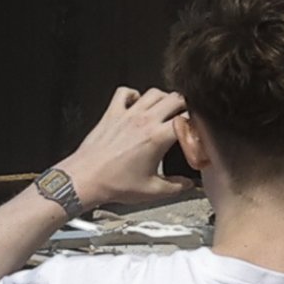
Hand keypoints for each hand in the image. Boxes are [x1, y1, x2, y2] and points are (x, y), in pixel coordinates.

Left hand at [61, 86, 192, 212]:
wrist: (85, 179)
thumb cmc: (113, 184)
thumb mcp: (152, 191)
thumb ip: (176, 187)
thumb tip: (187, 185)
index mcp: (157, 138)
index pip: (187, 118)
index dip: (197, 122)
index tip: (198, 130)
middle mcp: (143, 121)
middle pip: (174, 98)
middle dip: (185, 105)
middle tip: (186, 117)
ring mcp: (127, 114)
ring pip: (153, 92)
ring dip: (163, 98)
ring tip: (166, 109)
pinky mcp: (111, 113)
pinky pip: (124, 92)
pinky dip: (133, 93)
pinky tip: (137, 103)